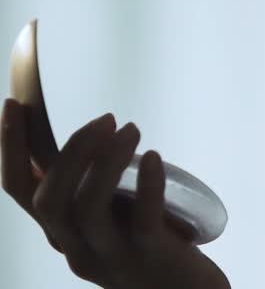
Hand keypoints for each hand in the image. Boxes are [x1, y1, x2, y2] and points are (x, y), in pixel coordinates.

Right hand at [1, 99, 229, 288]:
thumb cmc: (149, 247)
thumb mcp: (110, 220)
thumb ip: (93, 191)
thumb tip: (84, 142)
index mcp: (63, 234)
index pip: (20, 190)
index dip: (11, 146)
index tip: (15, 103)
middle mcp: (77, 249)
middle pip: (50, 200)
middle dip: (72, 152)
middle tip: (106, 119)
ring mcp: (112, 257)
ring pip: (88, 210)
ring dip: (106, 161)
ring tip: (130, 129)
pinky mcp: (151, 258)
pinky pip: (142, 221)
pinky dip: (147, 185)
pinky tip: (154, 158)